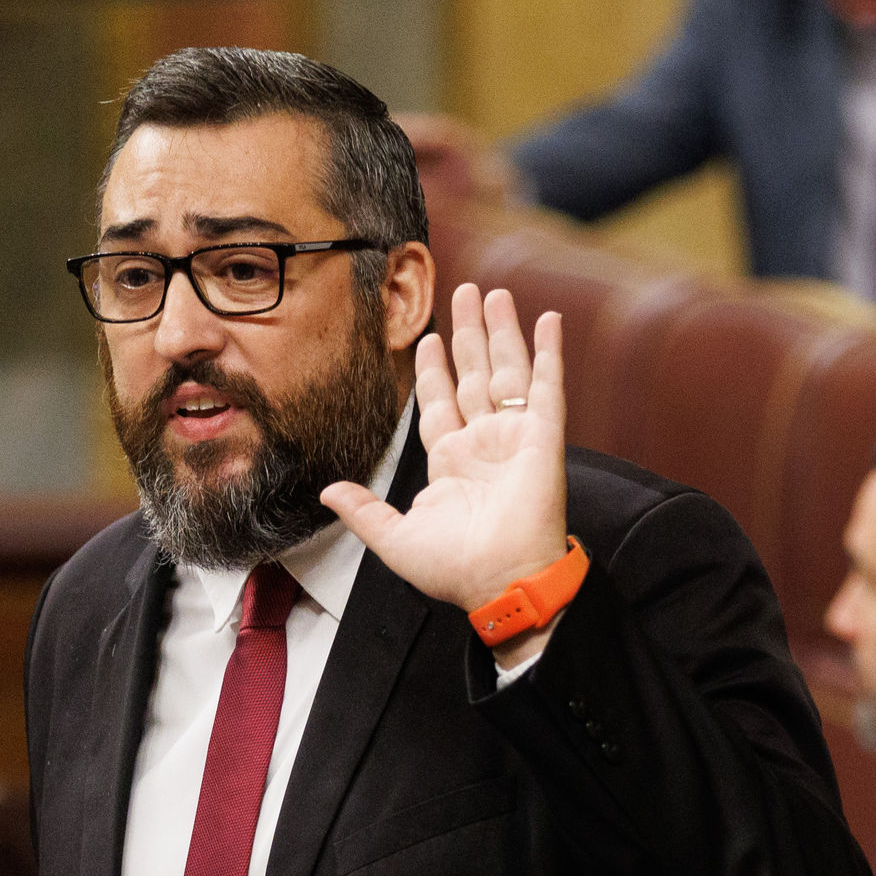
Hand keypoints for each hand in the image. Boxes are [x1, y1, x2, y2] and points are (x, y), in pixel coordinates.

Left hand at [323, 283, 568, 659]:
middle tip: (466, 292)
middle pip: (474, 374)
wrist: (498, 583)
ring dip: (503, 331)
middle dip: (469, 334)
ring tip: (497, 293)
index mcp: (450, 462)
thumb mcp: (393, 539)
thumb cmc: (452, 571)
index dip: (434, 368)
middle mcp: (483, 444)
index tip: (429, 335)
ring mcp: (515, 438)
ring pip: (507, 371)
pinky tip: (548, 320)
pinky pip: (547, 387)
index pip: (440, 401)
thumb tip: (327, 492)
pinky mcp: (543, 438)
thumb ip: (362, 511)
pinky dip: (548, 352)